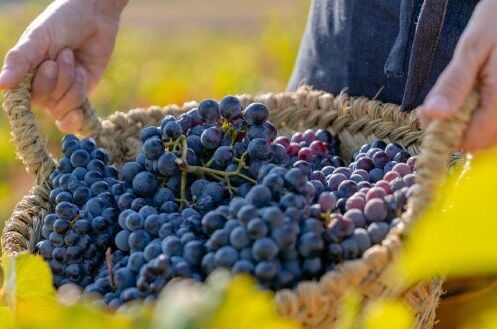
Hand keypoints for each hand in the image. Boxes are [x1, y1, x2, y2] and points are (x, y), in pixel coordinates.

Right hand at [0, 0, 127, 132]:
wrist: (95, 17)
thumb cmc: (62, 22)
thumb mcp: (38, 38)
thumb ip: (20, 60)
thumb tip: (0, 85)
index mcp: (24, 72)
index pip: (21, 98)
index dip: (37, 86)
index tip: (48, 64)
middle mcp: (40, 86)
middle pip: (45, 100)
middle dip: (59, 77)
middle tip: (65, 53)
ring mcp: (61, 92)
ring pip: (63, 107)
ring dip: (73, 83)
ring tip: (75, 59)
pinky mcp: (81, 95)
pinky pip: (74, 116)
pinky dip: (76, 115)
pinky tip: (78, 113)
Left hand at [418, 0, 496, 151]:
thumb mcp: (471, 49)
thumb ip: (454, 83)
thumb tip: (434, 114)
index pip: (471, 139)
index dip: (443, 134)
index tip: (425, 112)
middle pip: (477, 141)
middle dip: (450, 129)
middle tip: (431, 106)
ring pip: (484, 134)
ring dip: (460, 123)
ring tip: (449, 98)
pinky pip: (490, 122)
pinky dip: (472, 116)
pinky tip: (463, 97)